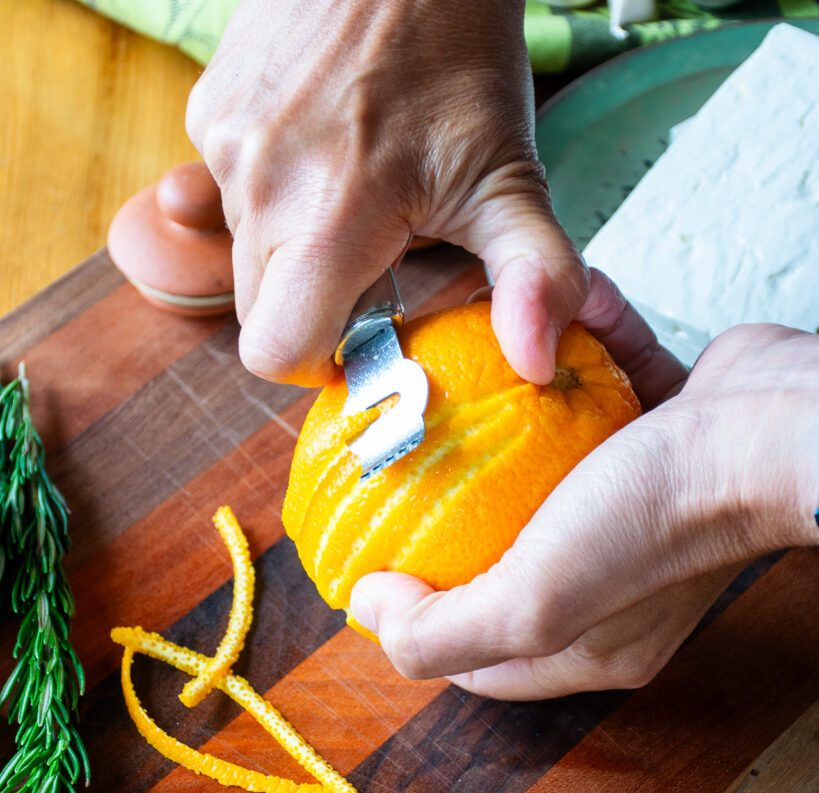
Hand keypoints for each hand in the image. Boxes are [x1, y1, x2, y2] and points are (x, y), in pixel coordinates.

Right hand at [186, 0, 586, 385]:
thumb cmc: (459, 51)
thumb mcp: (509, 174)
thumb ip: (532, 275)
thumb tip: (538, 363)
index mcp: (330, 215)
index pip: (276, 350)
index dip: (320, 360)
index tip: (366, 332)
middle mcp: (257, 184)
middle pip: (261, 310)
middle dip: (315, 306)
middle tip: (377, 259)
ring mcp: (223, 141)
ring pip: (246, 251)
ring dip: (296, 247)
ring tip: (356, 189)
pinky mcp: (208, 106)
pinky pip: (232, 190)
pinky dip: (276, 192)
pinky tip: (325, 148)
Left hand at [349, 272, 818, 697]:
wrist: (772, 424)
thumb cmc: (656, 517)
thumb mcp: (536, 600)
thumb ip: (443, 628)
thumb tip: (371, 608)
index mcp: (592, 642)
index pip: (480, 656)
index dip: (421, 623)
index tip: (377, 568)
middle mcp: (616, 583)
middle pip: (504, 565)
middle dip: (448, 527)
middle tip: (398, 477)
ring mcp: (638, 507)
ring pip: (542, 476)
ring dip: (497, 437)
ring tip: (444, 398)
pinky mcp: (655, 438)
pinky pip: (590, 403)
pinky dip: (560, 370)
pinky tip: (523, 338)